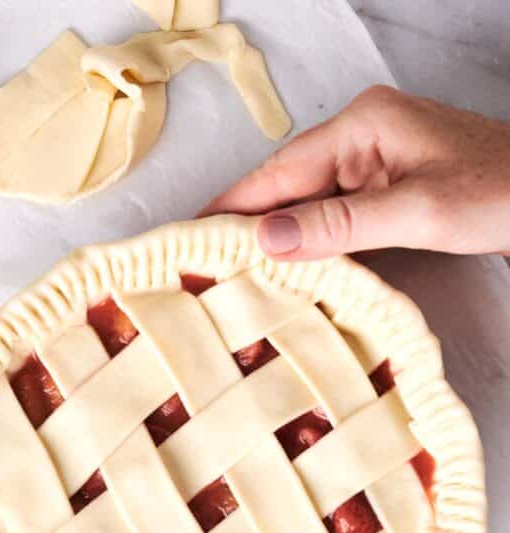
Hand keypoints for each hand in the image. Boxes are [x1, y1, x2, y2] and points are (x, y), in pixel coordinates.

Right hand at [202, 85, 509, 259]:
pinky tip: (289, 269)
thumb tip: (267, 239)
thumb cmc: (499, 194)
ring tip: (232, 273)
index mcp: (363, 125)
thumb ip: (339, 225)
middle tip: (202, 265)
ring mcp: (375, 161)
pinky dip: (311, 242)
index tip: (187, 234)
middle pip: (287, 186)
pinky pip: (335, 215)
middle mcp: (362, 136)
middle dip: (248, 224)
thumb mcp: (415, 212)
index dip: (231, 205)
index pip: (279, 171)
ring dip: (278, 238)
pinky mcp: (388, 187)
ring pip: (309, 203)